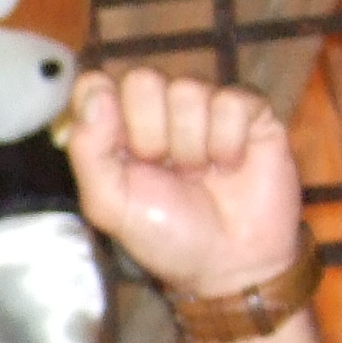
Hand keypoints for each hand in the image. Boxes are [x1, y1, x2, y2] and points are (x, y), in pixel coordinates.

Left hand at [70, 67, 304, 299]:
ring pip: (188, 89)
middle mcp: (159, 108)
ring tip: (198, 173)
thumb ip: (89, 149)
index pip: (95, 83)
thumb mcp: (110, 203)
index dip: (104, 112)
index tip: (122, 153)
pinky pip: (233, 100)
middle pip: (142, 79)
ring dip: (191, 144)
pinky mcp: (252, 113)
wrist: (229, 263)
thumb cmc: (165, 233)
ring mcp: (206, 107)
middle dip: (149, 133)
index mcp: (116, 126)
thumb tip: (96, 91)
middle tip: (163, 168)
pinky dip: (228, 142)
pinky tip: (230, 166)